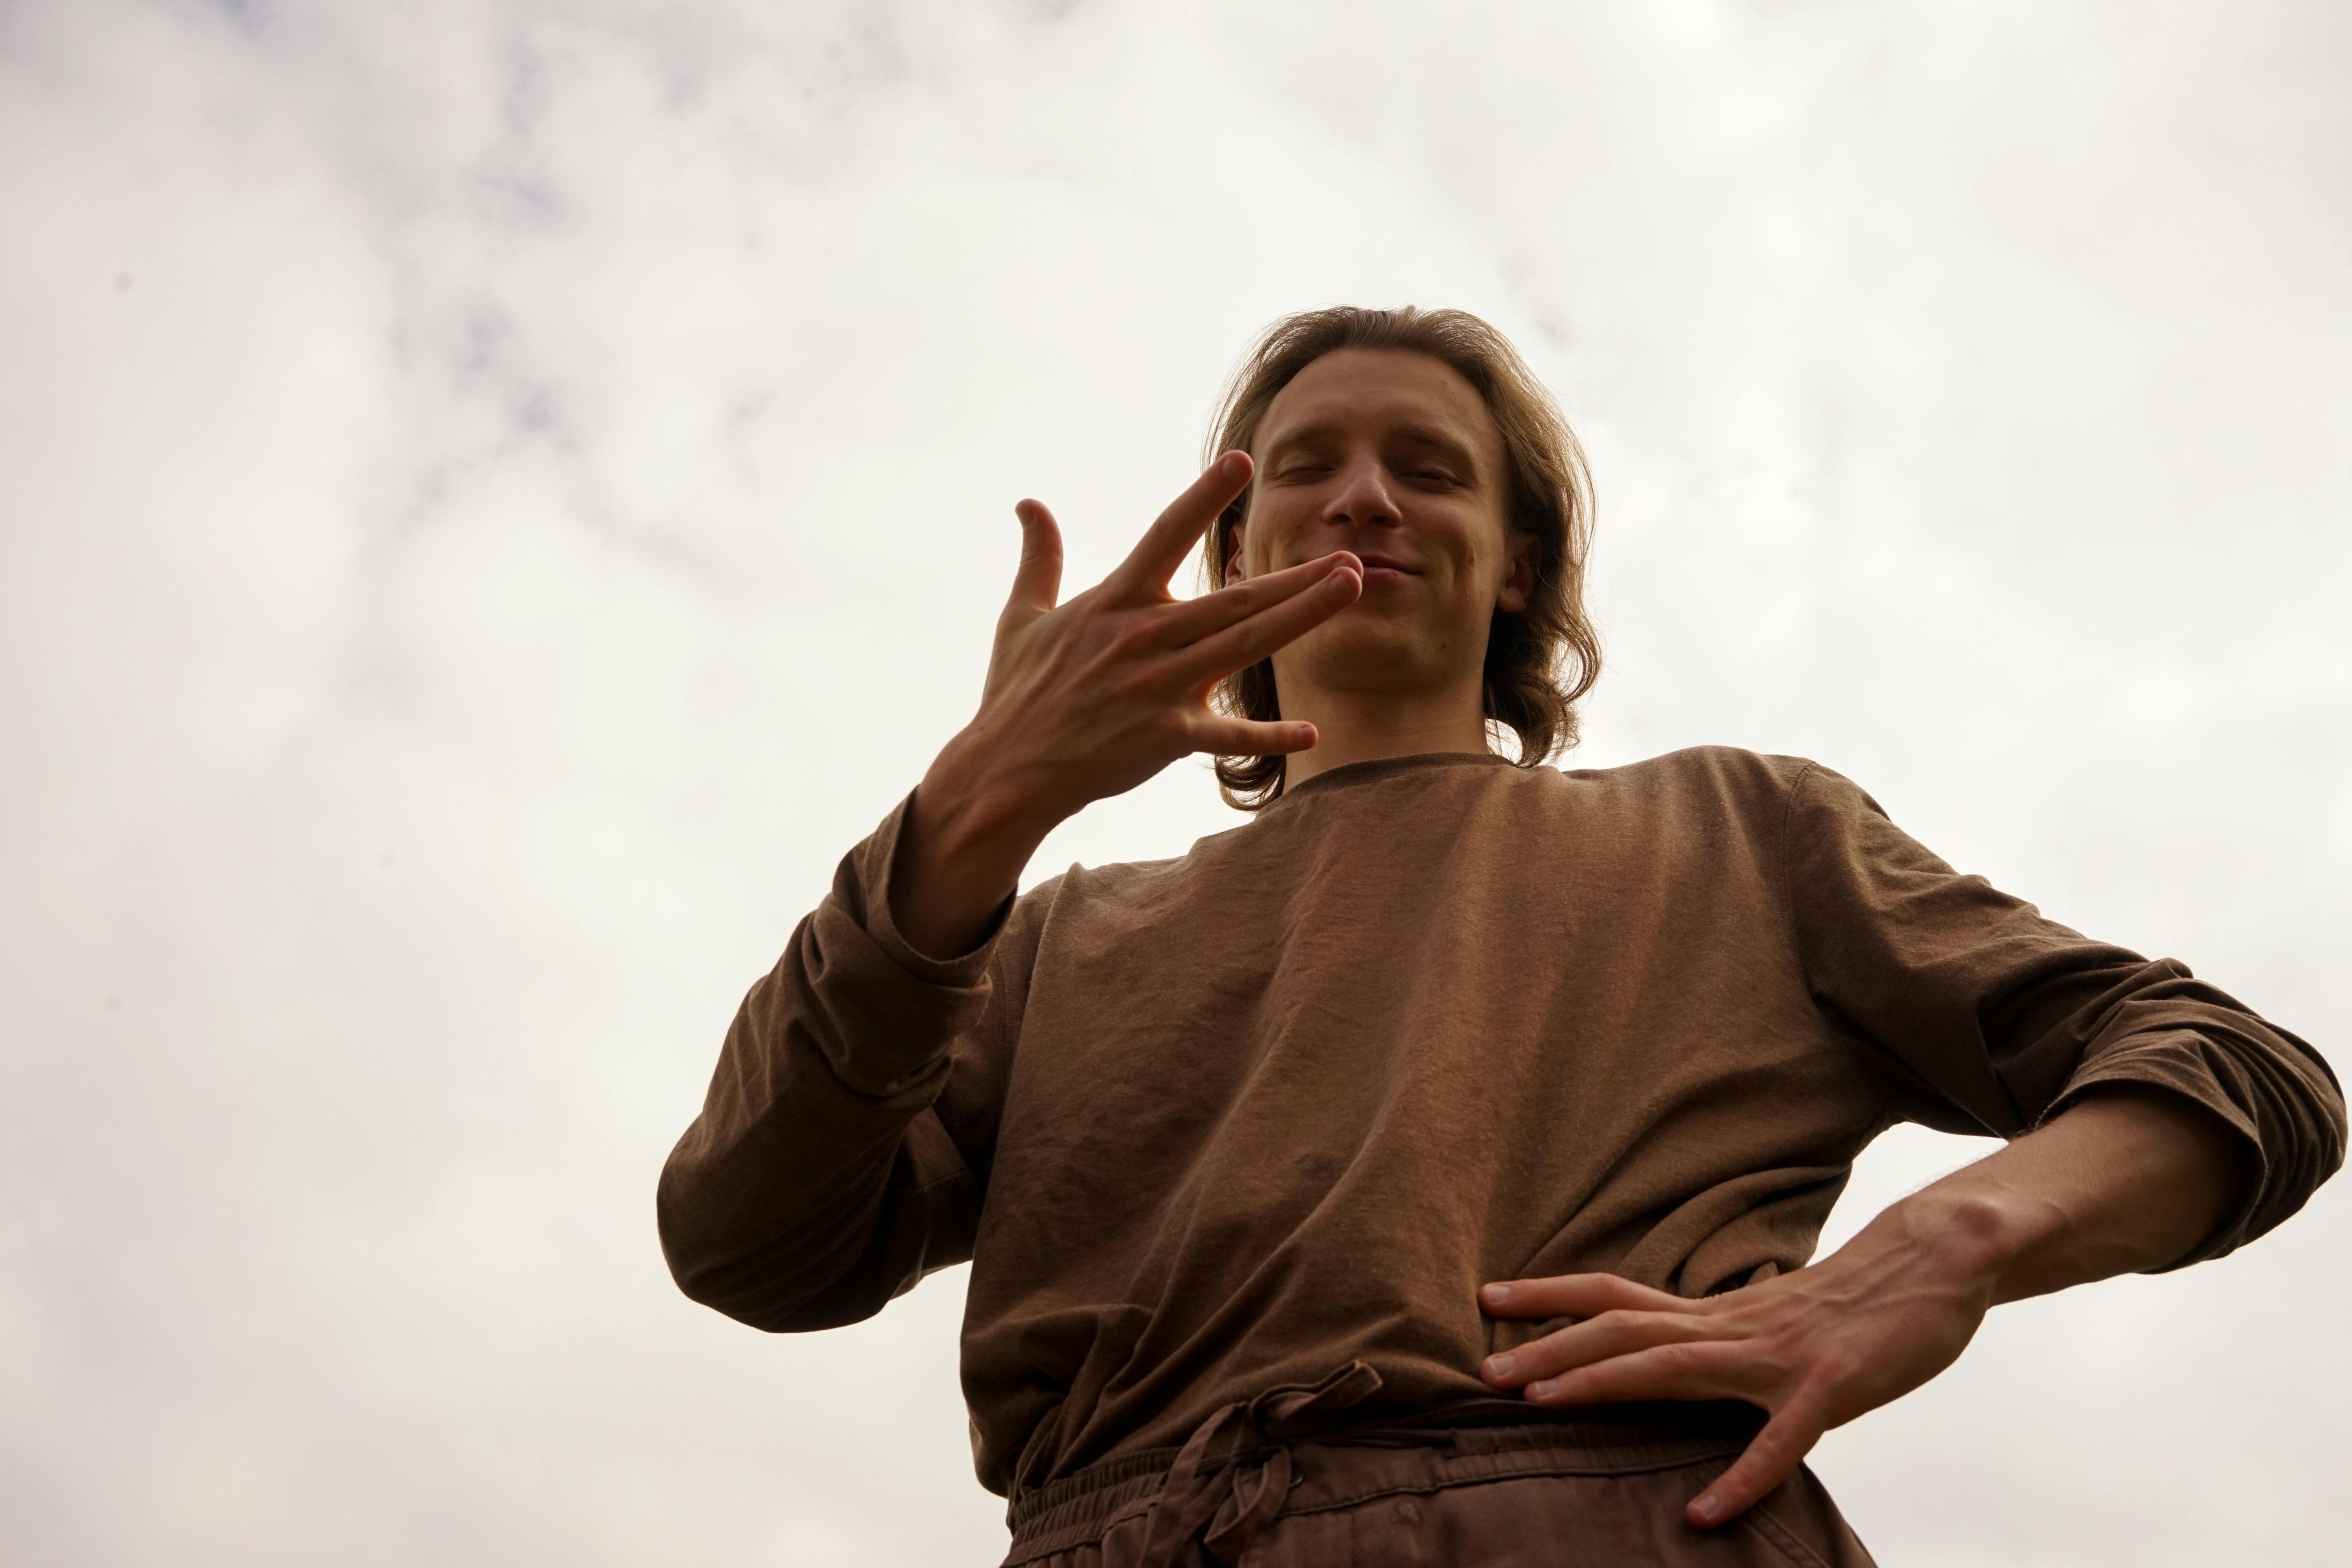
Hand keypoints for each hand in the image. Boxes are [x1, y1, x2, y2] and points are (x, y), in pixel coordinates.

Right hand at [891, 451, 1362, 955]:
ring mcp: (1158, 687)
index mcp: (1115, 602)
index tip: (1243, 461)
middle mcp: (1144, 637)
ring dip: (1303, 617)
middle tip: (1348, 555)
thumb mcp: (1020, 619)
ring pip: (1245, 646)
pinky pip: (1228, 737)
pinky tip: (1313, 730)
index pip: (1166, 535)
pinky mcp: (1165, 737)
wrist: (1005, 771)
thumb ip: (1039, 558)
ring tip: (1350, 590)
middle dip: (1295, 576)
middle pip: (1233, 597)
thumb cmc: (1016, 694)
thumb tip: (1029, 504)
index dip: (1205, 498)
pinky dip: (1269, 736)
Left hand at [1476, 1212, 1994, 1529]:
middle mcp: (1732, 1328)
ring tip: (1544, 1405)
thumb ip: (1720, 1336)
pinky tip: (1703, 1516)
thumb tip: (1670, 1350)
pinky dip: (1738, 1479)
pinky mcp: (1828, 1388)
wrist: (1933, 1265)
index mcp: (1717, 1313)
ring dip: (1604, 1384)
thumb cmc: (1850, 1301)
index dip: (1550, 1296)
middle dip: (1550, 1348)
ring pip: (1673, 1365)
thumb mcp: (1770, 1316)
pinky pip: (1776, 1442)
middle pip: (1623, 1327)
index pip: (1615, 1294)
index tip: (1488, 1299)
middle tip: (1485, 1368)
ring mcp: (1777, 1357)